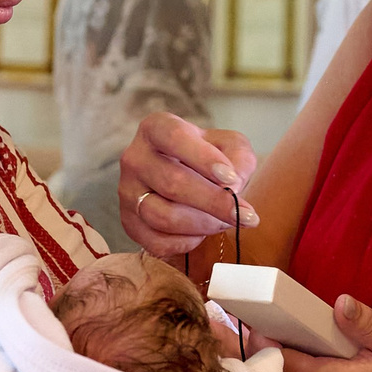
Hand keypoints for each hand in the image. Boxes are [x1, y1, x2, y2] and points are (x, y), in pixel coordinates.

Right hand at [118, 113, 258, 258]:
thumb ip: (238, 158)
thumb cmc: (209, 158)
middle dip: (214, 203)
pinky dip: (186, 242)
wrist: (187, 179)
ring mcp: (127, 192)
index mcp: (156, 128)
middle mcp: (135, 158)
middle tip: (244, 215)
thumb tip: (232, 187)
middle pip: (172, 182)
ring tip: (225, 223)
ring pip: (163, 216)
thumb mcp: (230, 146)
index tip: (231, 178)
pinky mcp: (128, 222)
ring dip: (202, 224)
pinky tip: (203, 234)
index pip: (174, 138)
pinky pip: (157, 241)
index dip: (203, 158)